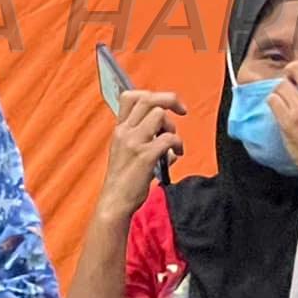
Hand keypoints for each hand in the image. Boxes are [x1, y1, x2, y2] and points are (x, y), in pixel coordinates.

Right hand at [96, 89, 185, 222]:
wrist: (114, 201)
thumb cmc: (123, 180)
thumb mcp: (126, 152)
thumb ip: (144, 139)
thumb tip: (168, 137)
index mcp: (120, 129)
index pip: (130, 96)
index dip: (153, 95)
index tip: (166, 105)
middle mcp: (125, 132)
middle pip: (148, 99)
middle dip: (170, 100)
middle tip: (182, 111)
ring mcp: (134, 143)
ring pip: (159, 115)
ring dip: (172, 126)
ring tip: (173, 143)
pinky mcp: (144, 156)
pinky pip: (168, 139)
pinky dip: (177, 144)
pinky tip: (176, 155)